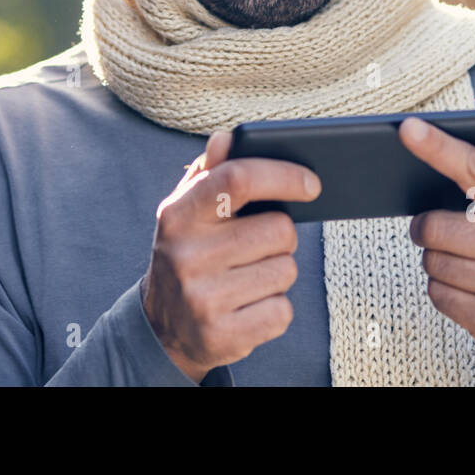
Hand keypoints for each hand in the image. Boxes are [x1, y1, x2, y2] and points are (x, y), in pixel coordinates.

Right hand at [141, 130, 320, 381]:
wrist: (162, 329)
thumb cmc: (188, 254)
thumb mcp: (187, 211)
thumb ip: (210, 172)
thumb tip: (227, 138)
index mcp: (178, 215)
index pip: (238, 179)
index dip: (283, 175)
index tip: (312, 184)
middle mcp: (186, 255)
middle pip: (278, 229)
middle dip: (281, 236)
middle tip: (258, 246)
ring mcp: (202, 299)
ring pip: (286, 270)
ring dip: (278, 272)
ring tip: (247, 276)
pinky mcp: (222, 336)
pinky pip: (282, 311)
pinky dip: (275, 308)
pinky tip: (248, 306)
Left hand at [400, 111, 474, 357]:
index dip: (438, 148)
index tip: (408, 130)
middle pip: (435, 225)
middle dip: (429, 227)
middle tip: (445, 229)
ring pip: (432, 262)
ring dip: (437, 259)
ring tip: (467, 260)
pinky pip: (436, 294)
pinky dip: (443, 289)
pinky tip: (471, 286)